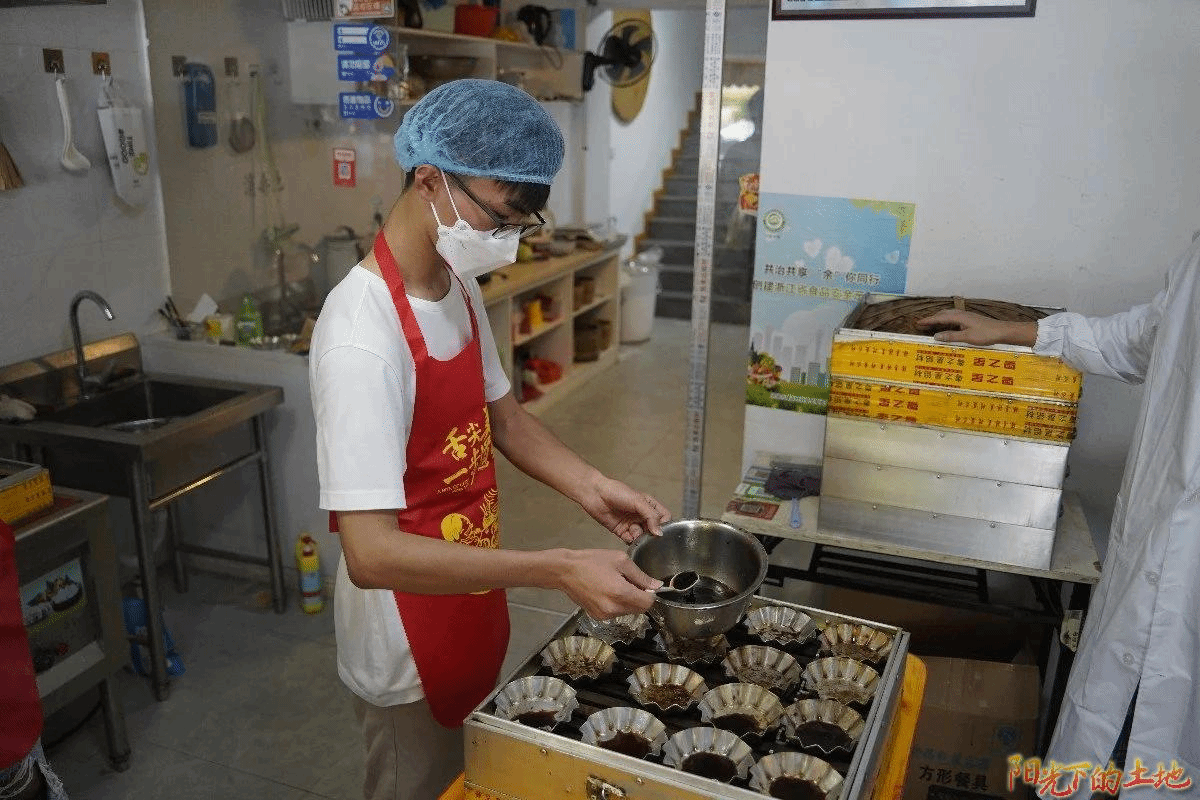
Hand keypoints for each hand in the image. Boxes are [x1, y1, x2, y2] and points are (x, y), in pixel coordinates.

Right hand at [554, 549, 661, 618]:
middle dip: (639, 597)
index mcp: (621, 593)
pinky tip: (606, 591)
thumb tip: (657, 585)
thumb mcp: (620, 561)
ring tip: (615, 584)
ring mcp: (604, 616)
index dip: (650, 593)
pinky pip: (615, 612)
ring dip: (628, 601)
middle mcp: (614, 609)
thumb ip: (640, 576)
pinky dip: (616, 604)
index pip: (648, 603)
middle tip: (628, 581)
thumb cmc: (592, 561)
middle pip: (639, 609)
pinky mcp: (597, 617)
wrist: (565, 571)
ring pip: (628, 611)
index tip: (644, 584)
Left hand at [579, 476, 671, 543]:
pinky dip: (631, 541)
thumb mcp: (638, 501)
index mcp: (649, 505)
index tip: (660, 530)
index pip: (664, 518)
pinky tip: (628, 535)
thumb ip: (651, 516)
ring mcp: (632, 524)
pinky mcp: (622, 531)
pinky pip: (630, 541)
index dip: (664, 525)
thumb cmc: (616, 492)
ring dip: (641, 538)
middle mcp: (642, 516)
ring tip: (634, 532)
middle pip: (654, 530)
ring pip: (643, 537)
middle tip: (648, 535)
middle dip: (652, 535)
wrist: (595, 494)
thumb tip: (659, 532)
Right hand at [915, 310, 1036, 346]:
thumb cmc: (986, 334)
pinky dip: (946, 322)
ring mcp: (966, 317)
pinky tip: (947, 328)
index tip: (917, 323)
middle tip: (921, 324)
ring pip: (948, 316)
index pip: (939, 318)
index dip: (928, 320)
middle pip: (943, 315)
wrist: (1003, 331)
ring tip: (931, 325)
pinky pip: (954, 319)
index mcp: (959, 317)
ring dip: (939, 319)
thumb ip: (951, 336)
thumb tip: (936, 336)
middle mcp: (962, 315)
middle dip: (931, 319)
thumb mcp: (967, 337)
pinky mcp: (970, 320)